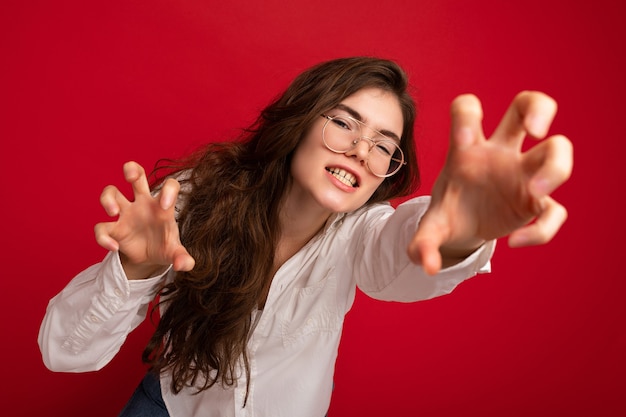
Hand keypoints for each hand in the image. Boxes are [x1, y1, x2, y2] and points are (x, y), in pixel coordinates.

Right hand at [94, 161, 194, 278]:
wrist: (149, 259)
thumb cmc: (164, 246)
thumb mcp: (175, 252)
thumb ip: (182, 257)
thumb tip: (185, 264)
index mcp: (162, 206)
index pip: (169, 185)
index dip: (168, 190)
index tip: (166, 206)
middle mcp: (142, 204)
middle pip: (136, 175)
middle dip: (131, 169)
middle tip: (130, 175)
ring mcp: (126, 214)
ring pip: (111, 193)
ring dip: (108, 198)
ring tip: (113, 212)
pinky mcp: (113, 229)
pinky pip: (102, 228)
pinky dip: (104, 237)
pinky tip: (114, 247)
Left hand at [408, 91, 572, 274]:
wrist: (462, 231)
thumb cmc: (448, 211)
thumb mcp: (431, 226)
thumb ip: (422, 243)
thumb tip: (427, 266)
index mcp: (467, 149)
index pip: (468, 109)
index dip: (468, 115)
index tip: (463, 141)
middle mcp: (499, 154)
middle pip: (528, 105)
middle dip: (540, 108)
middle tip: (537, 129)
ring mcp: (522, 175)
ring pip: (558, 149)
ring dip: (556, 167)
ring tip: (538, 191)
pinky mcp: (535, 203)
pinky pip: (555, 210)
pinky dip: (542, 229)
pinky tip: (516, 242)